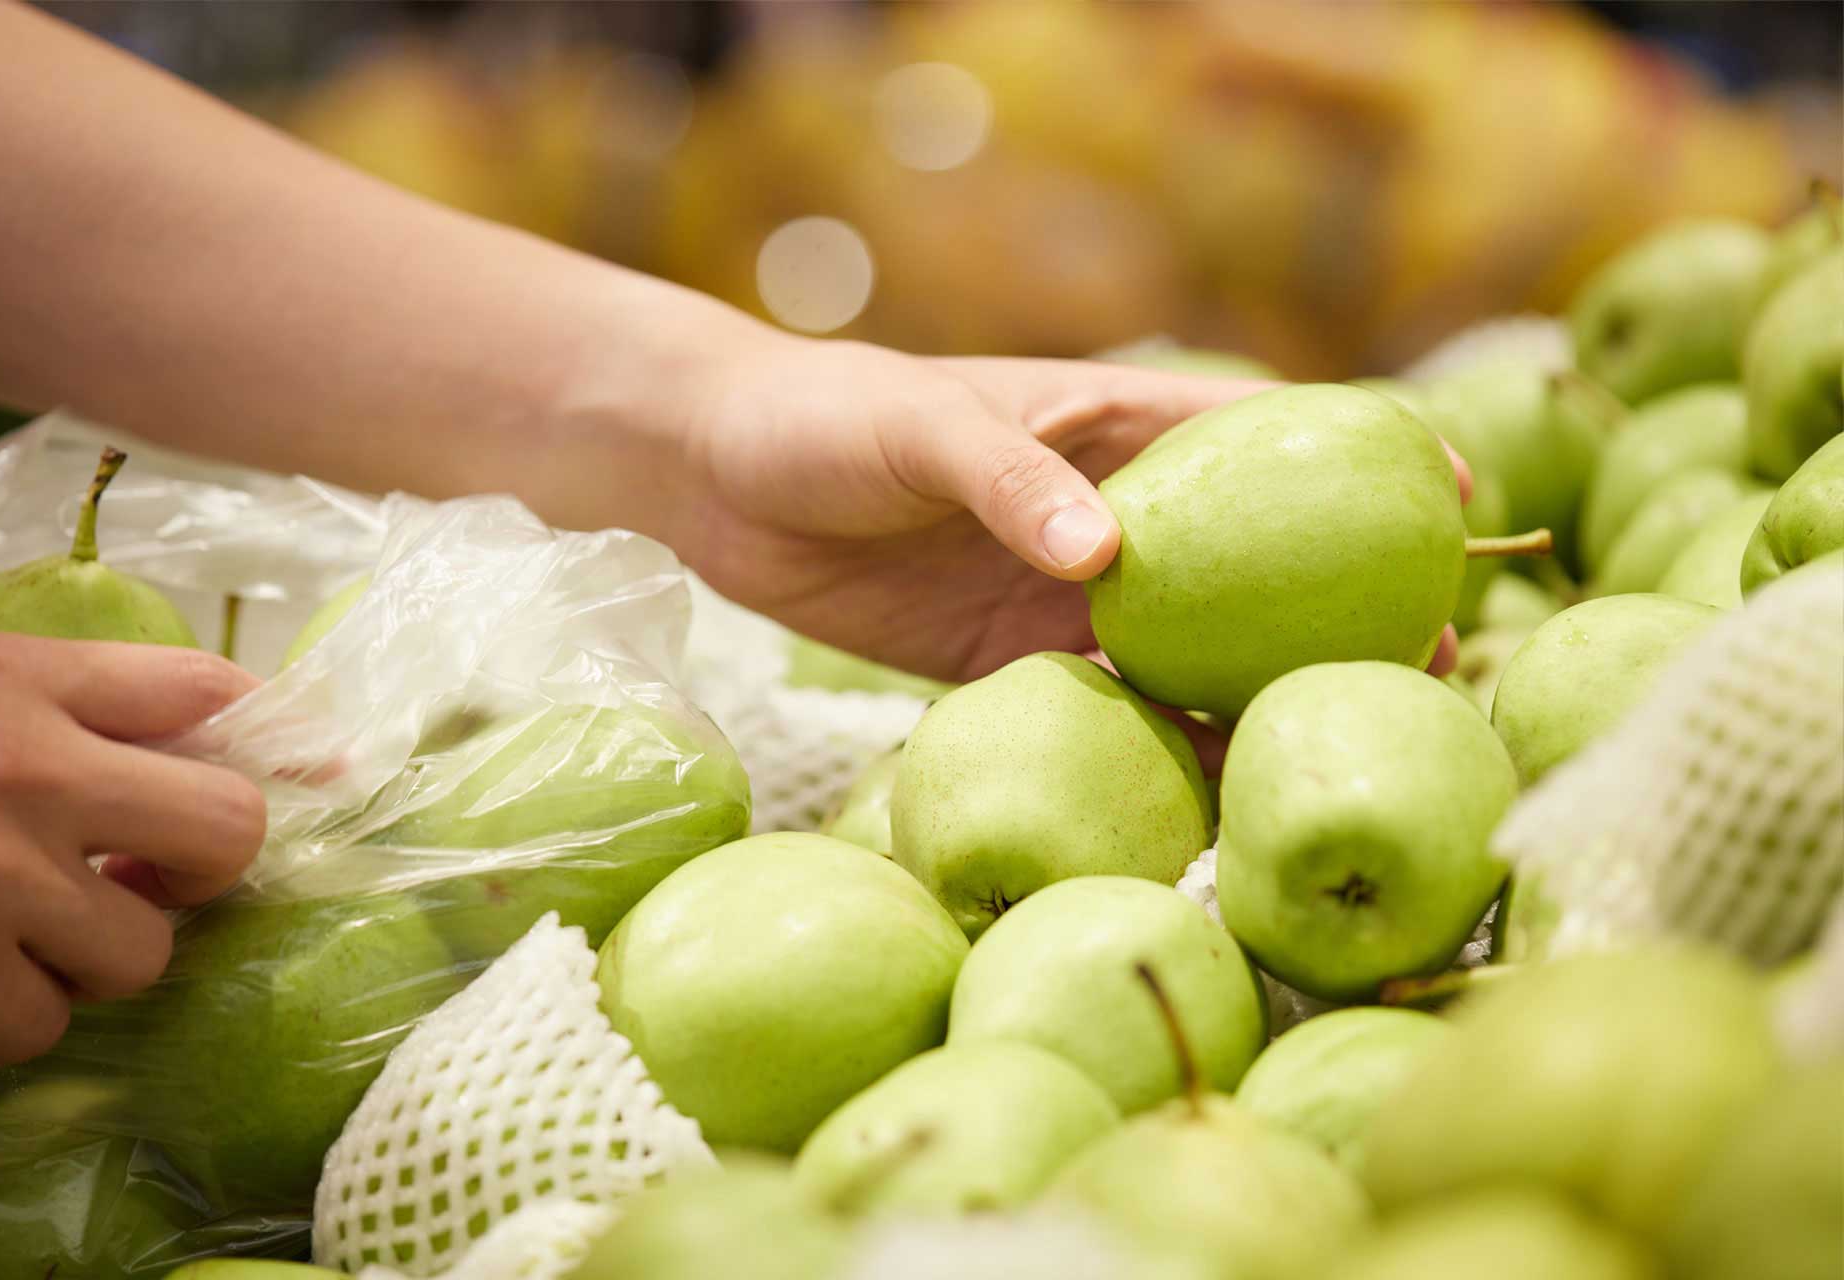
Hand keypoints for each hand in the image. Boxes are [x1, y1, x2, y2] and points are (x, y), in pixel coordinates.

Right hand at [0, 633, 265, 1064]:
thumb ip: (115, 694)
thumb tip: (301, 740)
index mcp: (27, 681)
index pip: (213, 695)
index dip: (282, 748)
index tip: (319, 779)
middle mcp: (25, 772)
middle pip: (226, 835)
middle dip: (199, 872)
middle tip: (142, 875)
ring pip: (137, 955)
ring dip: (92, 954)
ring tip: (14, 921)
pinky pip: (39, 1025)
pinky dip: (9, 1013)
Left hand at [672, 335, 1468, 687]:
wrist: (719, 479)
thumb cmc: (827, 417)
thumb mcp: (920, 426)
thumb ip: (1010, 478)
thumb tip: (1108, 555)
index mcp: (1111, 427)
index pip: (1260, 433)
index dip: (1363, 456)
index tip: (1455, 494)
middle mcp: (1113, 516)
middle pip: (1254, 562)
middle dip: (1340, 607)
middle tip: (1430, 665)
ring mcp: (1070, 596)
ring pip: (1195, 649)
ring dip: (1265, 691)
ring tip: (1344, 745)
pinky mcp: (1014, 663)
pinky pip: (1110, 709)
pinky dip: (1162, 748)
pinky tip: (1216, 799)